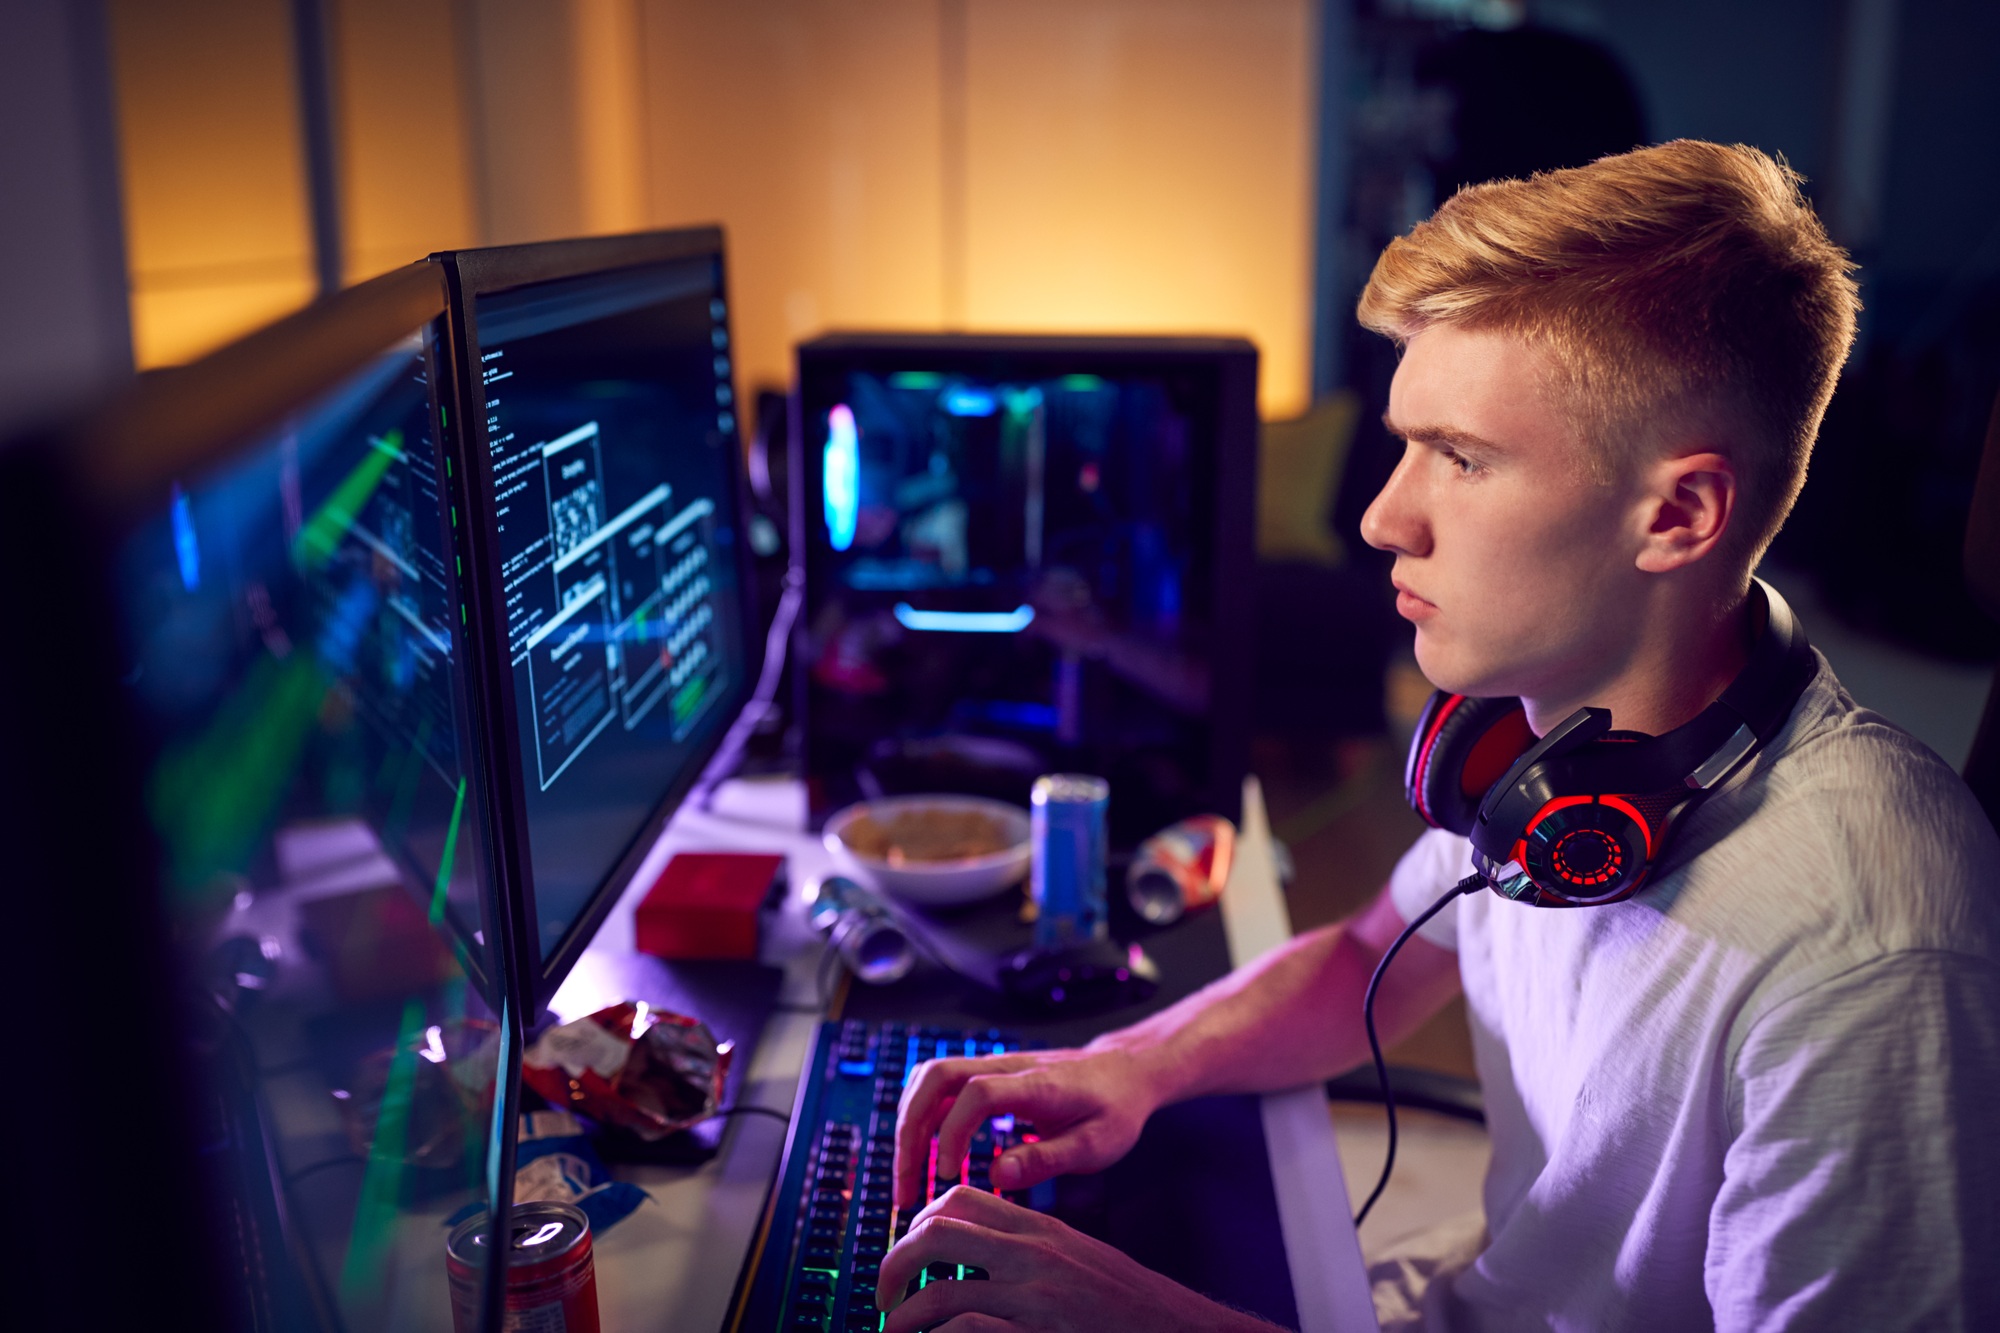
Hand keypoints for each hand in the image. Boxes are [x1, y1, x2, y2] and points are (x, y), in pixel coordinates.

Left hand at [875, 1186, 1274, 1332]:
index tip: (907, 1251)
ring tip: (893, 1331)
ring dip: (903, 1314)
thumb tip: (979, 1267)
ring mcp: (1035, 1295)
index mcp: (1041, 1230)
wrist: (1183, 1331)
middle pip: (936, 1232)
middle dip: (895, 1261)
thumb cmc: (1131, 1308)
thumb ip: (1031, 1257)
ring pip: (940, 1288)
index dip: (919, 1221)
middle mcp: (1033, 1254)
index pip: (960, 1199)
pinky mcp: (1038, 1330)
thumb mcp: (1078, 1264)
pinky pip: (964, 1329)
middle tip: (883, 1293)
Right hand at [893, 1045, 1162, 1208]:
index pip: (976, 1093)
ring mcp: (993, 1066)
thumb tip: (996, 1177)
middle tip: (906, 1186)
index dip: (952, 1133)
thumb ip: (1047, 1160)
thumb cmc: (1114, 1110)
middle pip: (935, 1076)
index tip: (947, 1175)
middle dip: (910, 1131)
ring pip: (929, 1078)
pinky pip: (940, 1086)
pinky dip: (921, 1117)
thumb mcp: (1095, 1145)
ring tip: (909, 1176)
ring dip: (909, 1124)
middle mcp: (1007, 1067)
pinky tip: (924, 1155)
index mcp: (1036, 1084)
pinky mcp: (987, 1074)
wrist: (1124, 1071)